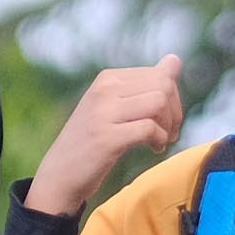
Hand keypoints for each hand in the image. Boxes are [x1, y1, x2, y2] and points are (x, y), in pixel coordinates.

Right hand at [23, 53, 186, 216]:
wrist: (59, 175)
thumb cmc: (91, 142)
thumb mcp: (115, 107)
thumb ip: (145, 85)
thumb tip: (175, 59)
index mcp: (108, 78)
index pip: (160, 74)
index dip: (174, 100)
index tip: (167, 122)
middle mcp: (104, 89)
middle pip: (164, 85)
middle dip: (175, 112)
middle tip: (169, 134)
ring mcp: (103, 112)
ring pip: (159, 102)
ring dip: (168, 126)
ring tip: (160, 142)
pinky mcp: (106, 137)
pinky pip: (149, 128)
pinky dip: (160, 140)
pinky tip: (154, 149)